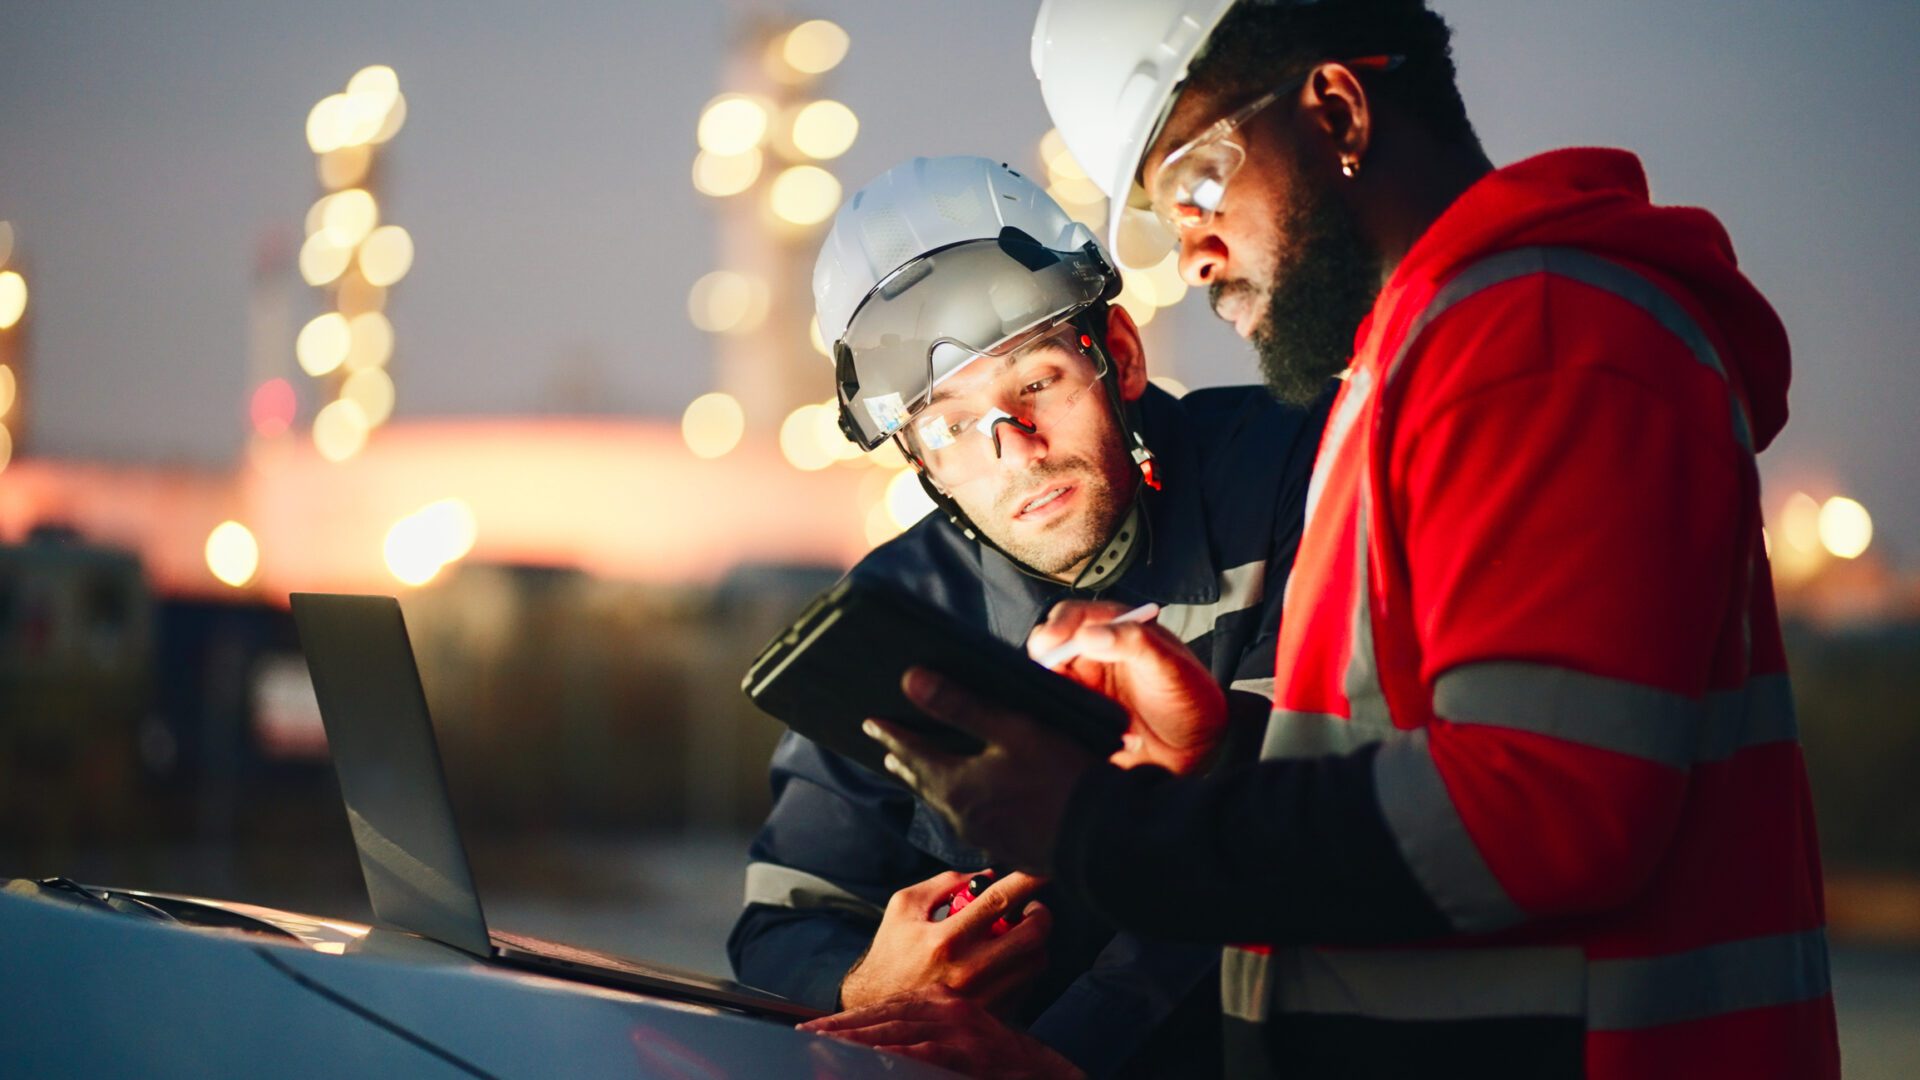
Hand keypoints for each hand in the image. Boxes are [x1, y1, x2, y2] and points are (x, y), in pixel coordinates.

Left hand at [799, 985, 1085, 1079]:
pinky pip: (921, 1052)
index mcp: (940, 999)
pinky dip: (893, 1053)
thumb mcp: (958, 1034)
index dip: (848, 1018)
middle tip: (806, 1034)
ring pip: (895, 1029)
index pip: (885, 1006)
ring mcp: (955, 1028)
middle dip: (841, 1027)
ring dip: (855, 1039)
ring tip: (823, 1044)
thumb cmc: (995, 1058)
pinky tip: (870, 1057)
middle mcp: (945, 1006)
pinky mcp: (964, 1051)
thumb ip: (925, 1032)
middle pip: (882, 1014)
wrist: (1040, 1071)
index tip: (815, 1028)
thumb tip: (881, 1044)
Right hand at [839, 868, 1051, 1013]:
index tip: (1043, 867)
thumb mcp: (905, 907)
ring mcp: (983, 999)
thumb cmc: (892, 952)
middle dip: (1040, 914)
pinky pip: (1027, 985)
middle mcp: (968, 971)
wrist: (878, 1009)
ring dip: (1033, 942)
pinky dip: (1022, 967)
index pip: (999, 901)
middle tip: (1030, 908)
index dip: (1028, 880)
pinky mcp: (991, 1017)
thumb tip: (990, 875)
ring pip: (1035, 962)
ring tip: (1013, 936)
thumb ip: (946, 883)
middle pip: (1032, 936)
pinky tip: (1002, 962)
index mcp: (946, 940)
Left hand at [865, 667, 1100, 873]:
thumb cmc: (1059, 776)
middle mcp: (959, 815)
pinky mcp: (1004, 846)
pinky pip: (968, 820)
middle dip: (904, 763)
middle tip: (887, 750)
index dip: (890, 735)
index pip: (911, 752)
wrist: (1098, 836)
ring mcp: (981, 835)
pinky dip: (958, 801)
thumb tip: (911, 680)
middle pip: (922, 783)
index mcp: (955, 784)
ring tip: (920, 773)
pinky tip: (968, 800)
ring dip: (929, 784)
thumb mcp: (1012, 729)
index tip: (870, 723)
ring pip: (944, 804)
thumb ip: (960, 705)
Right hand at [1029, 600, 1227, 774]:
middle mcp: (1091, 654)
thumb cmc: (1190, 695)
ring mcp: (1083, 687)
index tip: (1049, 644)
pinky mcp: (1081, 717)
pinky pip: (1059, 717)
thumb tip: (1089, 635)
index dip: (1056, 628)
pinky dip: (1067, 723)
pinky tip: (1095, 731)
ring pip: (1048, 685)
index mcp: (1112, 628)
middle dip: (1044, 664)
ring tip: (1083, 710)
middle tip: (1051, 678)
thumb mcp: (1169, 663)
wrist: (1198, 745)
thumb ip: (1134, 642)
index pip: (1070, 617)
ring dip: (1057, 697)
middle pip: (1048, 650)